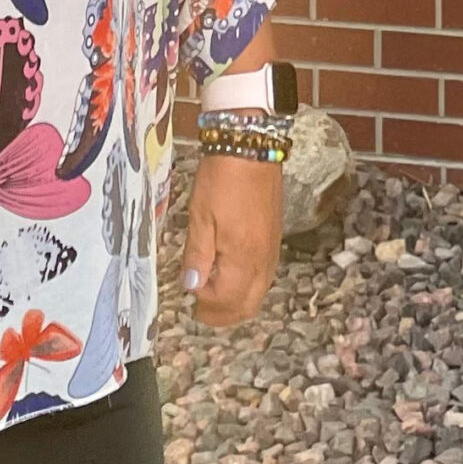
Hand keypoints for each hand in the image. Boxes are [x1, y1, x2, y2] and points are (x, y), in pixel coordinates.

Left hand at [179, 149, 280, 326]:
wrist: (250, 148)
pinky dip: (247, 286)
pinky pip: (264, 277)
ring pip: (259, 293)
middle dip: (223, 314)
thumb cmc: (220, 181)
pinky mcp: (275, 239)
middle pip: (247, 306)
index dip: (204, 303)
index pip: (226, 300)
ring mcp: (272, 250)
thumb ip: (197, 256)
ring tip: (212, 296)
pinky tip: (230, 275)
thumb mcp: (200, 217)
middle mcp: (263, 261)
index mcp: (244, 258)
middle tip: (200, 311)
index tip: (187, 295)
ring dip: (236, 302)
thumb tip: (191, 287)